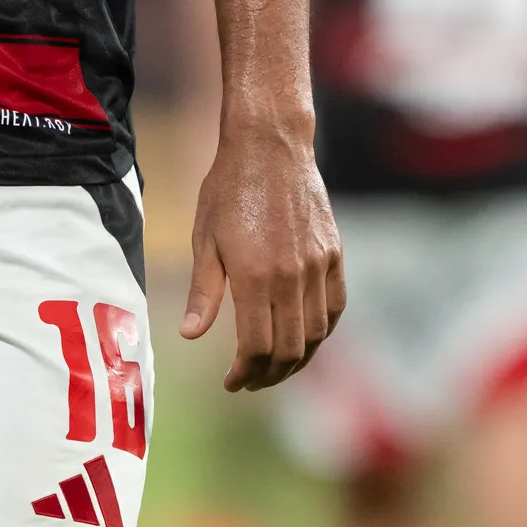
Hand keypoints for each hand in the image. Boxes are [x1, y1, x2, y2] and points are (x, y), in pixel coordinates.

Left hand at [180, 113, 346, 391]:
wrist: (270, 145)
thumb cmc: (229, 189)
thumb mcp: (204, 239)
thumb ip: (203, 292)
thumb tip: (191, 335)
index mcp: (255, 276)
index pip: (258, 347)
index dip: (245, 373)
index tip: (231, 382)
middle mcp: (292, 276)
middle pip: (290, 349)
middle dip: (269, 375)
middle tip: (250, 381)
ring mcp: (318, 265)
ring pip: (316, 334)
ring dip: (297, 360)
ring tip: (275, 367)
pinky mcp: (334, 253)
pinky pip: (335, 307)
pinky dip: (323, 332)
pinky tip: (306, 339)